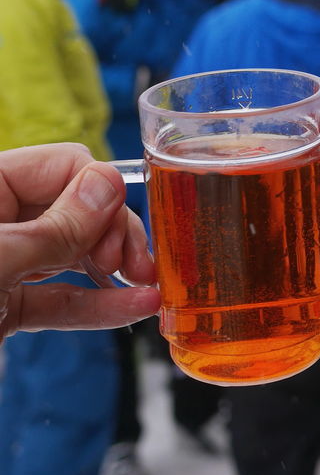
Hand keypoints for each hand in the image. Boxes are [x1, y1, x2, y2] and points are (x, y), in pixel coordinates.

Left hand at [0, 144, 159, 339]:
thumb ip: (54, 228)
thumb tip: (110, 185)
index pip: (65, 165)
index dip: (100, 193)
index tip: (115, 232)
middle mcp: (3, 221)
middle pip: (78, 208)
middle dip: (115, 235)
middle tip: (135, 264)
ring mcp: (5, 266)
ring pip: (75, 255)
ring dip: (117, 271)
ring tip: (150, 284)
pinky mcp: (7, 309)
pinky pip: (61, 300)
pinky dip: (98, 306)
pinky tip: (135, 309)